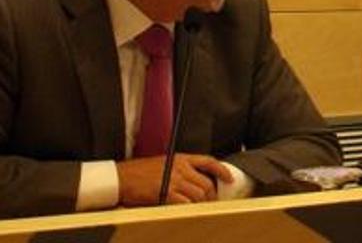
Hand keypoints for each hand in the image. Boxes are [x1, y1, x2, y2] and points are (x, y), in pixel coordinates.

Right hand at [117, 154, 232, 205]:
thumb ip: (180, 170)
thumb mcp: (164, 164)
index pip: (208, 161)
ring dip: (202, 205)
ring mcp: (174, 180)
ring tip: (201, 211)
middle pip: (206, 183)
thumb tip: (194, 182)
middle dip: (212, 196)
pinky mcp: (166, 193)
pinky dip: (190, 209)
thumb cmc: (138, 173)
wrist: (120, 178)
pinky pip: (186, 203)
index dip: (222, 170)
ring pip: (199, 194)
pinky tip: (189, 213)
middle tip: (212, 204)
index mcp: (180, 158)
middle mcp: (180, 167)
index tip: (230, 179)